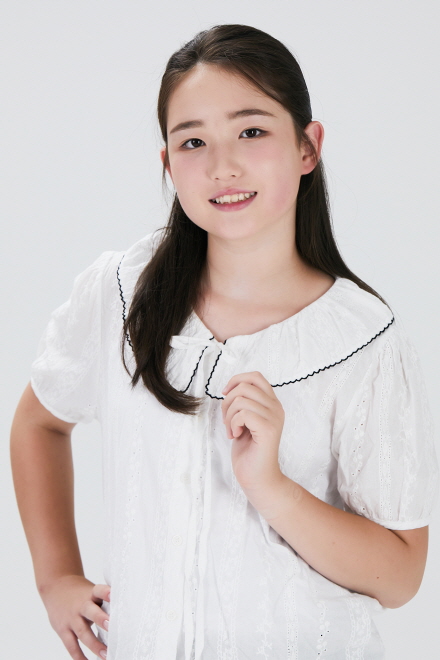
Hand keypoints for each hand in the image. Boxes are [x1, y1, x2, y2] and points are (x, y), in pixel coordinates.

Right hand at [39, 574, 109, 658]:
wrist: (56, 587)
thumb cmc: (81, 593)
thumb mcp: (92, 591)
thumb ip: (104, 601)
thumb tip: (125, 614)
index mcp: (91, 593)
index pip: (99, 590)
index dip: (106, 592)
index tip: (113, 594)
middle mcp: (81, 605)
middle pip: (90, 611)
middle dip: (100, 618)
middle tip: (111, 626)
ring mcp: (71, 618)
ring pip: (82, 632)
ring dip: (94, 644)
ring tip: (106, 654)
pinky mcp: (63, 630)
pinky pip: (71, 645)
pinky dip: (79, 656)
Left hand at [221, 371, 284, 493]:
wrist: (258, 477)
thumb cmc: (249, 451)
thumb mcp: (245, 421)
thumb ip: (244, 403)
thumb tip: (230, 389)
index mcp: (272, 403)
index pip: (255, 377)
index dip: (236, 380)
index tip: (226, 394)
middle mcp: (276, 408)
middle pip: (245, 386)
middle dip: (227, 402)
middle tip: (227, 421)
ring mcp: (274, 418)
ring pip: (241, 399)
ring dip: (229, 416)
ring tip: (232, 430)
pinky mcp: (268, 429)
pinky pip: (243, 413)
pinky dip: (233, 424)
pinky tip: (235, 436)